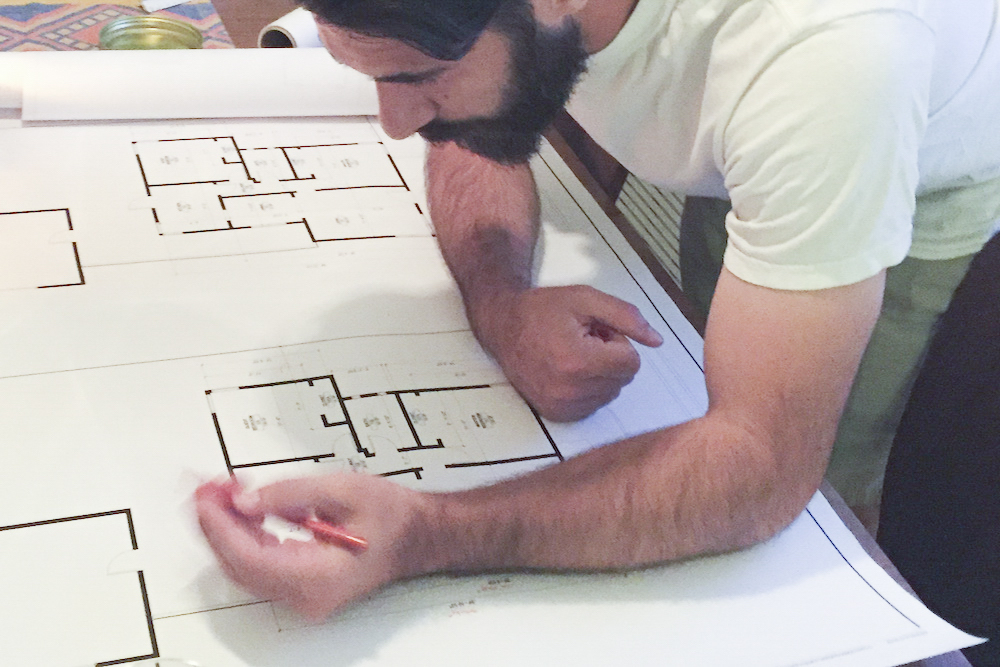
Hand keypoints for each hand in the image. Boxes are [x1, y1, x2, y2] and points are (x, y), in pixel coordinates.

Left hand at [194, 474, 432, 619]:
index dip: (220, 525)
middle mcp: (305, 597)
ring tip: (223, 491)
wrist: (419, 535)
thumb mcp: (342, 490)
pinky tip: (243, 509)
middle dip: (217, 523)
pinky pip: (260, 565)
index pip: (248, 557)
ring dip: (229, 529)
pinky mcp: (301, 587)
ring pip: (245, 566)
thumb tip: (243, 502)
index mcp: (316, 578)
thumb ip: (289, 494)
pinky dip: (246, 536)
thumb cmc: (392, 515)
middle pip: (239, 565)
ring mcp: (302, 597)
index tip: (205, 495)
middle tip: (207, 487)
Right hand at [477, 285, 662, 421]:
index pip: (631, 362)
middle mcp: (569, 390)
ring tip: (572, 353)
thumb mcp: (586, 299)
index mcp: (578, 361)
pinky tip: (566, 370)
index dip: (616, 340)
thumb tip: (656, 340)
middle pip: (622, 379)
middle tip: (581, 339)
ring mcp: (561, 406)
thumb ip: (626, 317)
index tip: (593, 330)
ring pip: (610, 392)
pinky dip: (588, 388)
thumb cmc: (541, 310)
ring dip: (599, 373)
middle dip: (609, 357)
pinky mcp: (556, 414)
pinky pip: (594, 404)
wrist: (502, 327)